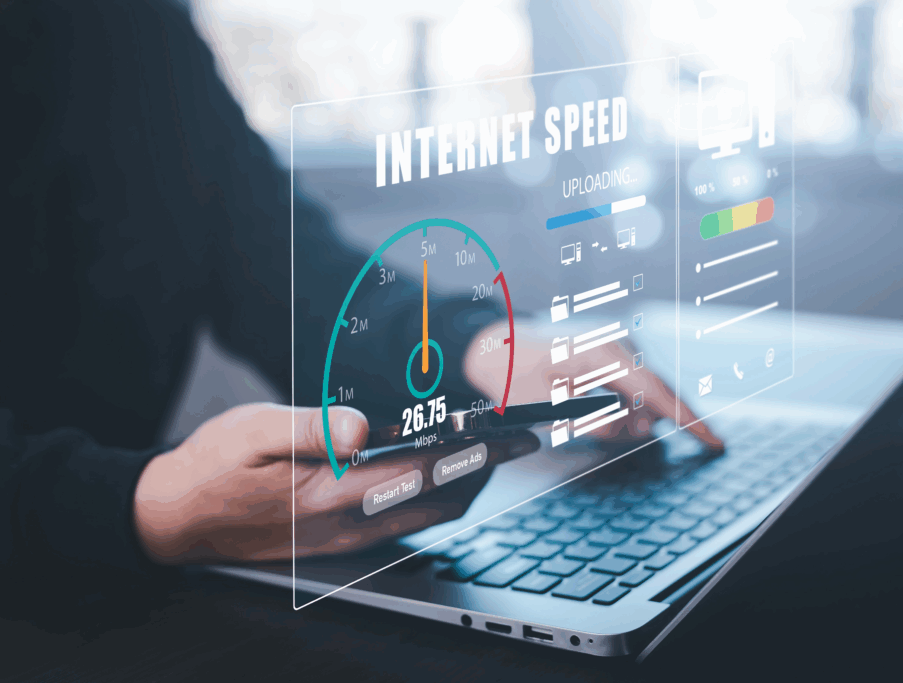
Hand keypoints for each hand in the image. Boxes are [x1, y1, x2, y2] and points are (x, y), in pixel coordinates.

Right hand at [133, 403, 518, 563]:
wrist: (174, 517)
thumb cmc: (211, 467)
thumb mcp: (252, 431)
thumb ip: (313, 427)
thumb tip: (365, 423)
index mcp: (331, 494)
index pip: (425, 471)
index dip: (477, 453)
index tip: (514, 437)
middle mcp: (347, 525)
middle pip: (440, 503)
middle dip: (484, 472)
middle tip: (512, 442)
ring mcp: (345, 540)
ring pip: (426, 519)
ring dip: (462, 488)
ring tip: (484, 454)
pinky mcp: (338, 543)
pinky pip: (403, 524)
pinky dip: (432, 500)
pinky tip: (433, 476)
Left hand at [464, 319, 722, 448]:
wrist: (495, 348)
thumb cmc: (515, 374)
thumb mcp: (550, 407)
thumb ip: (597, 421)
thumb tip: (638, 428)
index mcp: (604, 353)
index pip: (657, 392)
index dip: (689, 420)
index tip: (713, 442)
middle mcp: (617, 344)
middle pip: (658, 392)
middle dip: (658, 422)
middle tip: (645, 434)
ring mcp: (617, 346)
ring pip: (645, 393)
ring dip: (630, 417)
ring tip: (583, 414)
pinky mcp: (612, 353)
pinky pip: (632, 386)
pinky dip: (626, 406)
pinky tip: (603, 409)